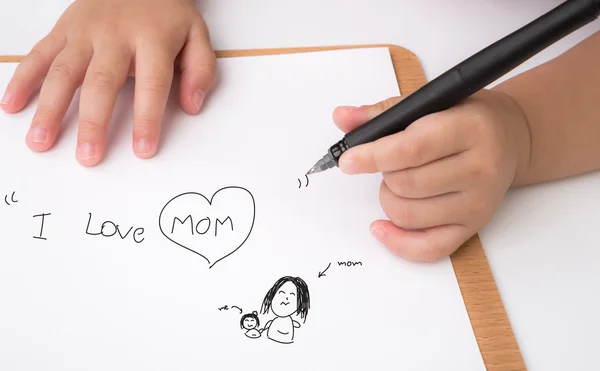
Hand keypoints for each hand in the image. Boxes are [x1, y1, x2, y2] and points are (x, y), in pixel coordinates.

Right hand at [0, 0, 215, 165]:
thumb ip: (200, 70)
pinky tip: (13, 106)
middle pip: (101, 82)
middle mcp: (115, 35)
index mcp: (152, 39)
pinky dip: (22, 79)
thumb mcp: (196, 35)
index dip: (147, 119)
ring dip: (49, 108)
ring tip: (41, 141)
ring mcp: (84, 31)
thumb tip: (192, 106)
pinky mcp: (63, 29)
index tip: (143, 150)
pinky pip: (39, 54)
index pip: (151, 84)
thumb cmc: (166, 13)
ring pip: (63, 71)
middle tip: (88, 156)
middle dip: (93, 123)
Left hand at [332, 89, 530, 261]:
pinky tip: (382, 226)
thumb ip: (383, 112)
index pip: (412, 149)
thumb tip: (343, 118)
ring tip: (399, 181)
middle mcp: (479, 168)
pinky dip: (398, 242)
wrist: (510, 137)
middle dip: (384, 173)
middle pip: (405, 184)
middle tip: (391, 162)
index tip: (348, 160)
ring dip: (389, 198)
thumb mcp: (429, 102)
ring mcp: (477, 202)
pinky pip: (428, 248)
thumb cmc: (466, 119)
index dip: (373, 156)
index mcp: (469, 129)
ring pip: (407, 214)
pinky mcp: (473, 227)